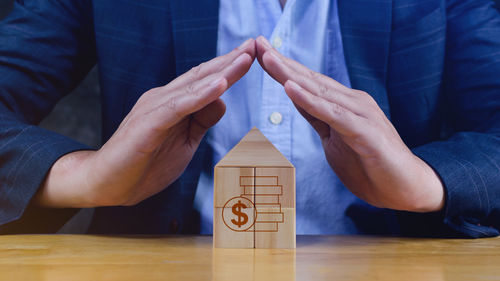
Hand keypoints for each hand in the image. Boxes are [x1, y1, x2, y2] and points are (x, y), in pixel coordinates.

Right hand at [35, 39, 255, 207]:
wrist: (108, 184)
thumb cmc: (144, 164)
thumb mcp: (185, 142)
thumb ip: (201, 120)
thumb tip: (222, 101)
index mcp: (173, 103)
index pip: (204, 80)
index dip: (228, 67)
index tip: (252, 55)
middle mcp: (164, 98)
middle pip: (202, 76)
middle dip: (230, 60)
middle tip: (255, 44)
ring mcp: (155, 108)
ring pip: (194, 86)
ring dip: (221, 72)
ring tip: (245, 58)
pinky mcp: (149, 123)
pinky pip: (179, 106)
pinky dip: (201, 95)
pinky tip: (220, 85)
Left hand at [256, 36, 443, 211]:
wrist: (406, 189)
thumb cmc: (370, 165)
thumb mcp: (334, 139)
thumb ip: (318, 118)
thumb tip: (297, 98)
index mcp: (343, 104)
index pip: (307, 83)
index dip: (283, 68)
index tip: (259, 52)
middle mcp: (352, 102)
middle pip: (310, 80)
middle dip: (281, 62)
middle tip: (257, 42)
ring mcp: (360, 114)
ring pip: (319, 91)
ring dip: (291, 75)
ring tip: (267, 58)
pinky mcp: (365, 132)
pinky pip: (333, 115)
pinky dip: (311, 101)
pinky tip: (291, 88)